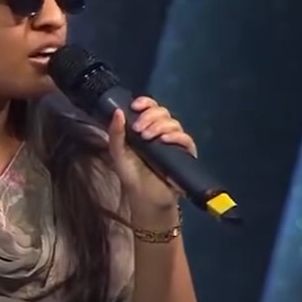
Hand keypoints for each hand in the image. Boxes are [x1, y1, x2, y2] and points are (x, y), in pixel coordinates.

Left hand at [108, 96, 197, 214]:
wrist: (145, 199)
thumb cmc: (132, 175)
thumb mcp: (118, 154)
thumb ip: (116, 134)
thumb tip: (117, 111)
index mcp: (145, 127)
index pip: (149, 107)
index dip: (145, 102)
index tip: (135, 106)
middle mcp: (161, 131)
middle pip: (162, 112)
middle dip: (149, 116)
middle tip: (138, 129)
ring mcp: (174, 142)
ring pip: (173, 122)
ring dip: (159, 125)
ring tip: (148, 137)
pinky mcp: (185, 154)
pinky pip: (185, 138)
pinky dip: (175, 136)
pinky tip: (164, 140)